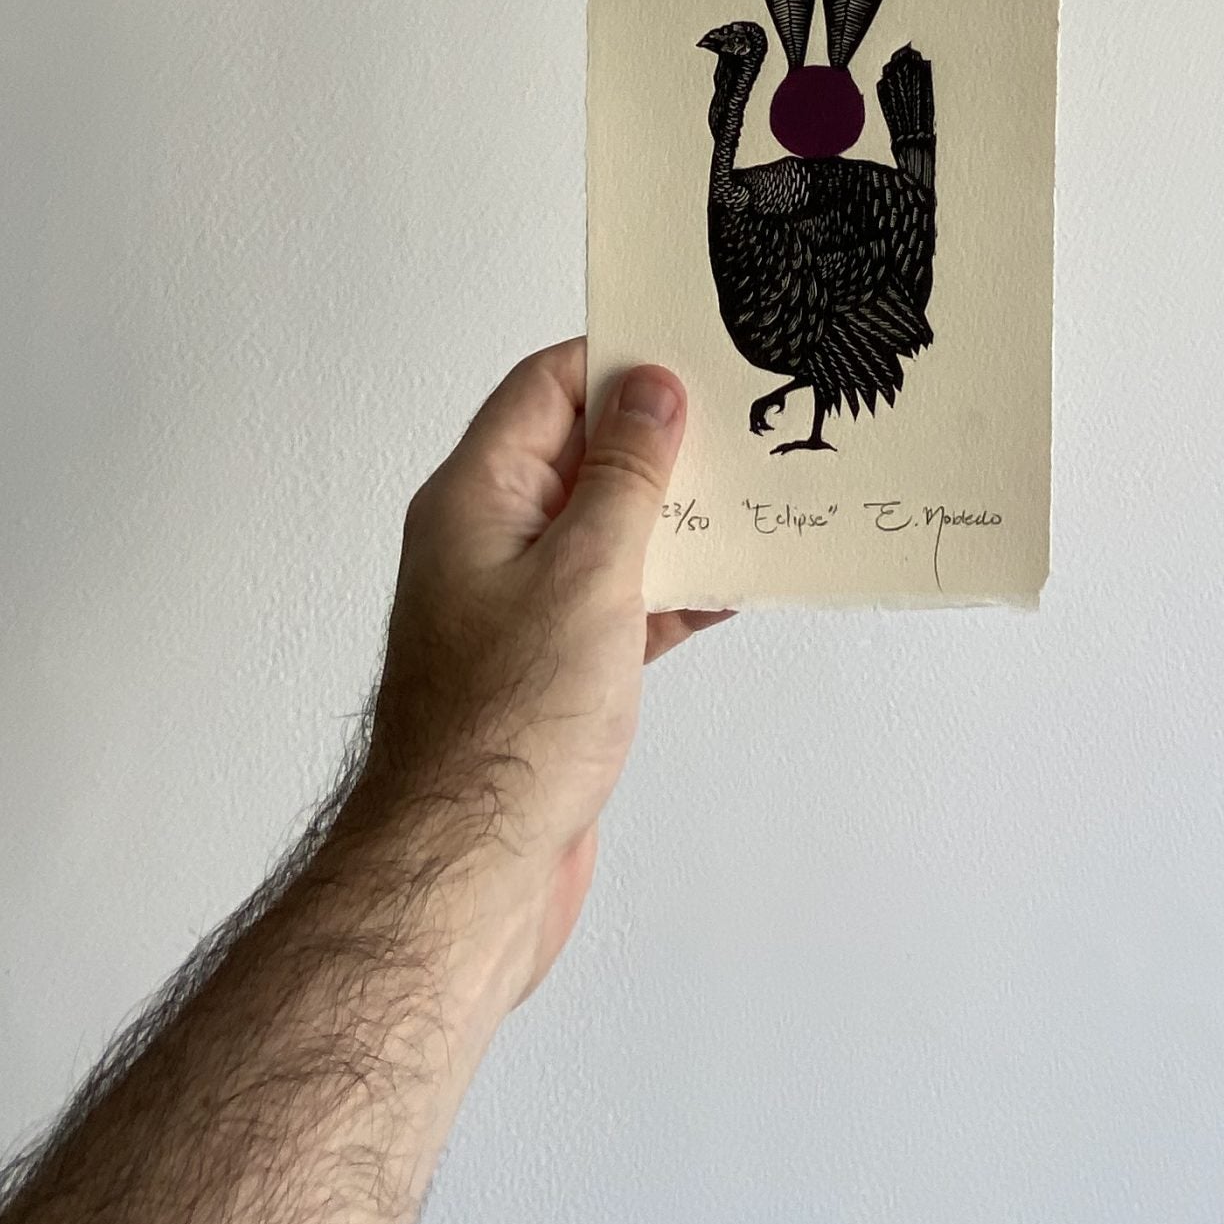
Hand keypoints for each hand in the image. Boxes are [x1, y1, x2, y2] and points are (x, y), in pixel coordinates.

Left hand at [352, 340, 728, 1004]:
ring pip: (606, 532)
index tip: (690, 350)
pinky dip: (672, 592)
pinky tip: (730, 591)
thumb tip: (650, 388)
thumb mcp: (585, 574)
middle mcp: (488, 544)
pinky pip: (619, 603)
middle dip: (659, 438)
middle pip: (580, 455)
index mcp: (475, 500)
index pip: (545, 389)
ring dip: (675, 518)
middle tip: (741, 418)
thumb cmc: (501, 733)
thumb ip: (624, 476)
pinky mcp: (551, 672)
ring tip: (756, 497)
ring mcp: (518, 611)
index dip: (615, 360)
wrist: (467, 873)